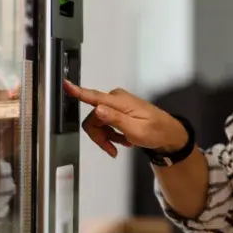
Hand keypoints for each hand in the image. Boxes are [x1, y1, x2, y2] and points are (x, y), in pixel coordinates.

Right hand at [63, 80, 187, 156]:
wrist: (168, 134)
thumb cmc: (156, 132)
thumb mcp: (136, 130)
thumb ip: (116, 120)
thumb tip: (98, 110)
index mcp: (119, 102)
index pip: (94, 96)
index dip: (77, 91)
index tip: (65, 84)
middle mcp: (115, 99)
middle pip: (93, 118)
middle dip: (100, 136)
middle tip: (112, 148)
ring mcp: (117, 104)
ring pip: (98, 123)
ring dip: (108, 136)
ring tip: (123, 143)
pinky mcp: (118, 110)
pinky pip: (106, 123)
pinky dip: (113, 134)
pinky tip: (124, 139)